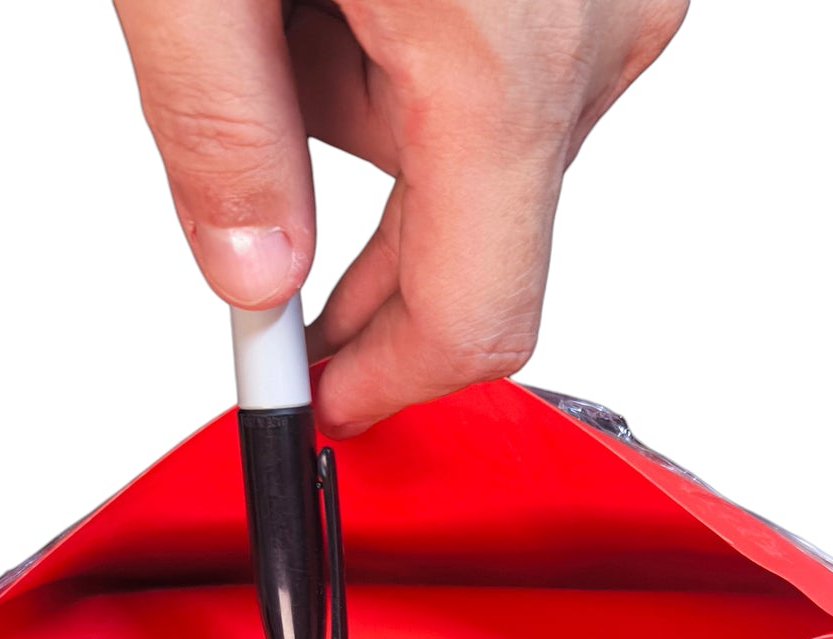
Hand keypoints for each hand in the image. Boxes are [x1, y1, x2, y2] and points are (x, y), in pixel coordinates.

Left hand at [113, 0, 687, 434]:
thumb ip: (220, 128)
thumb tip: (252, 280)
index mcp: (505, 52)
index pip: (473, 318)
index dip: (387, 385)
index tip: (320, 405)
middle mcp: (596, 37)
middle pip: (469, 240)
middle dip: (349, 227)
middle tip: (258, 184)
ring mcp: (612, 2)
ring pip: (479, 154)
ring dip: (366, 112)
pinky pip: (508, 79)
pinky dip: (421, 54)